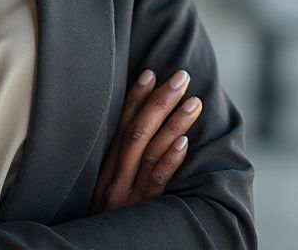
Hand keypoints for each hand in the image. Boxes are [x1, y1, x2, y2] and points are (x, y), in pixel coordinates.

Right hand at [88, 67, 203, 213]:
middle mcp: (114, 178)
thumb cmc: (103, 224)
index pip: (120, 124)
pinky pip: (157, 184)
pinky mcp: (142, 213)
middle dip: (160, 101)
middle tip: (181, 76)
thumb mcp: (104, 192)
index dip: (135, 97)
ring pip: (150, 152)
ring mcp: (127, 196)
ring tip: (194, 101)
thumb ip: (117, 166)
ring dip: (173, 123)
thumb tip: (138, 133)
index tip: (151, 72)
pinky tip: (184, 143)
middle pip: (137, 131)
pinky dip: (170, 160)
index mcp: (104, 168)